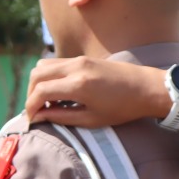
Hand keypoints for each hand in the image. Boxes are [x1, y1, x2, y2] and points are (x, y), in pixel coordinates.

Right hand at [25, 58, 178, 128]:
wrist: (147, 88)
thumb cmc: (123, 108)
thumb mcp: (92, 119)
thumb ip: (62, 117)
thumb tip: (39, 117)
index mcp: (78, 85)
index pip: (40, 92)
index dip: (30, 107)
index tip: (31, 120)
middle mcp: (75, 67)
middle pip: (36, 75)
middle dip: (31, 94)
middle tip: (37, 111)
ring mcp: (79, 59)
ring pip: (44, 65)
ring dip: (39, 83)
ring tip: (48, 103)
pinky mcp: (83, 58)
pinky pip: (56, 63)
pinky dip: (50, 76)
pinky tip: (59, 93)